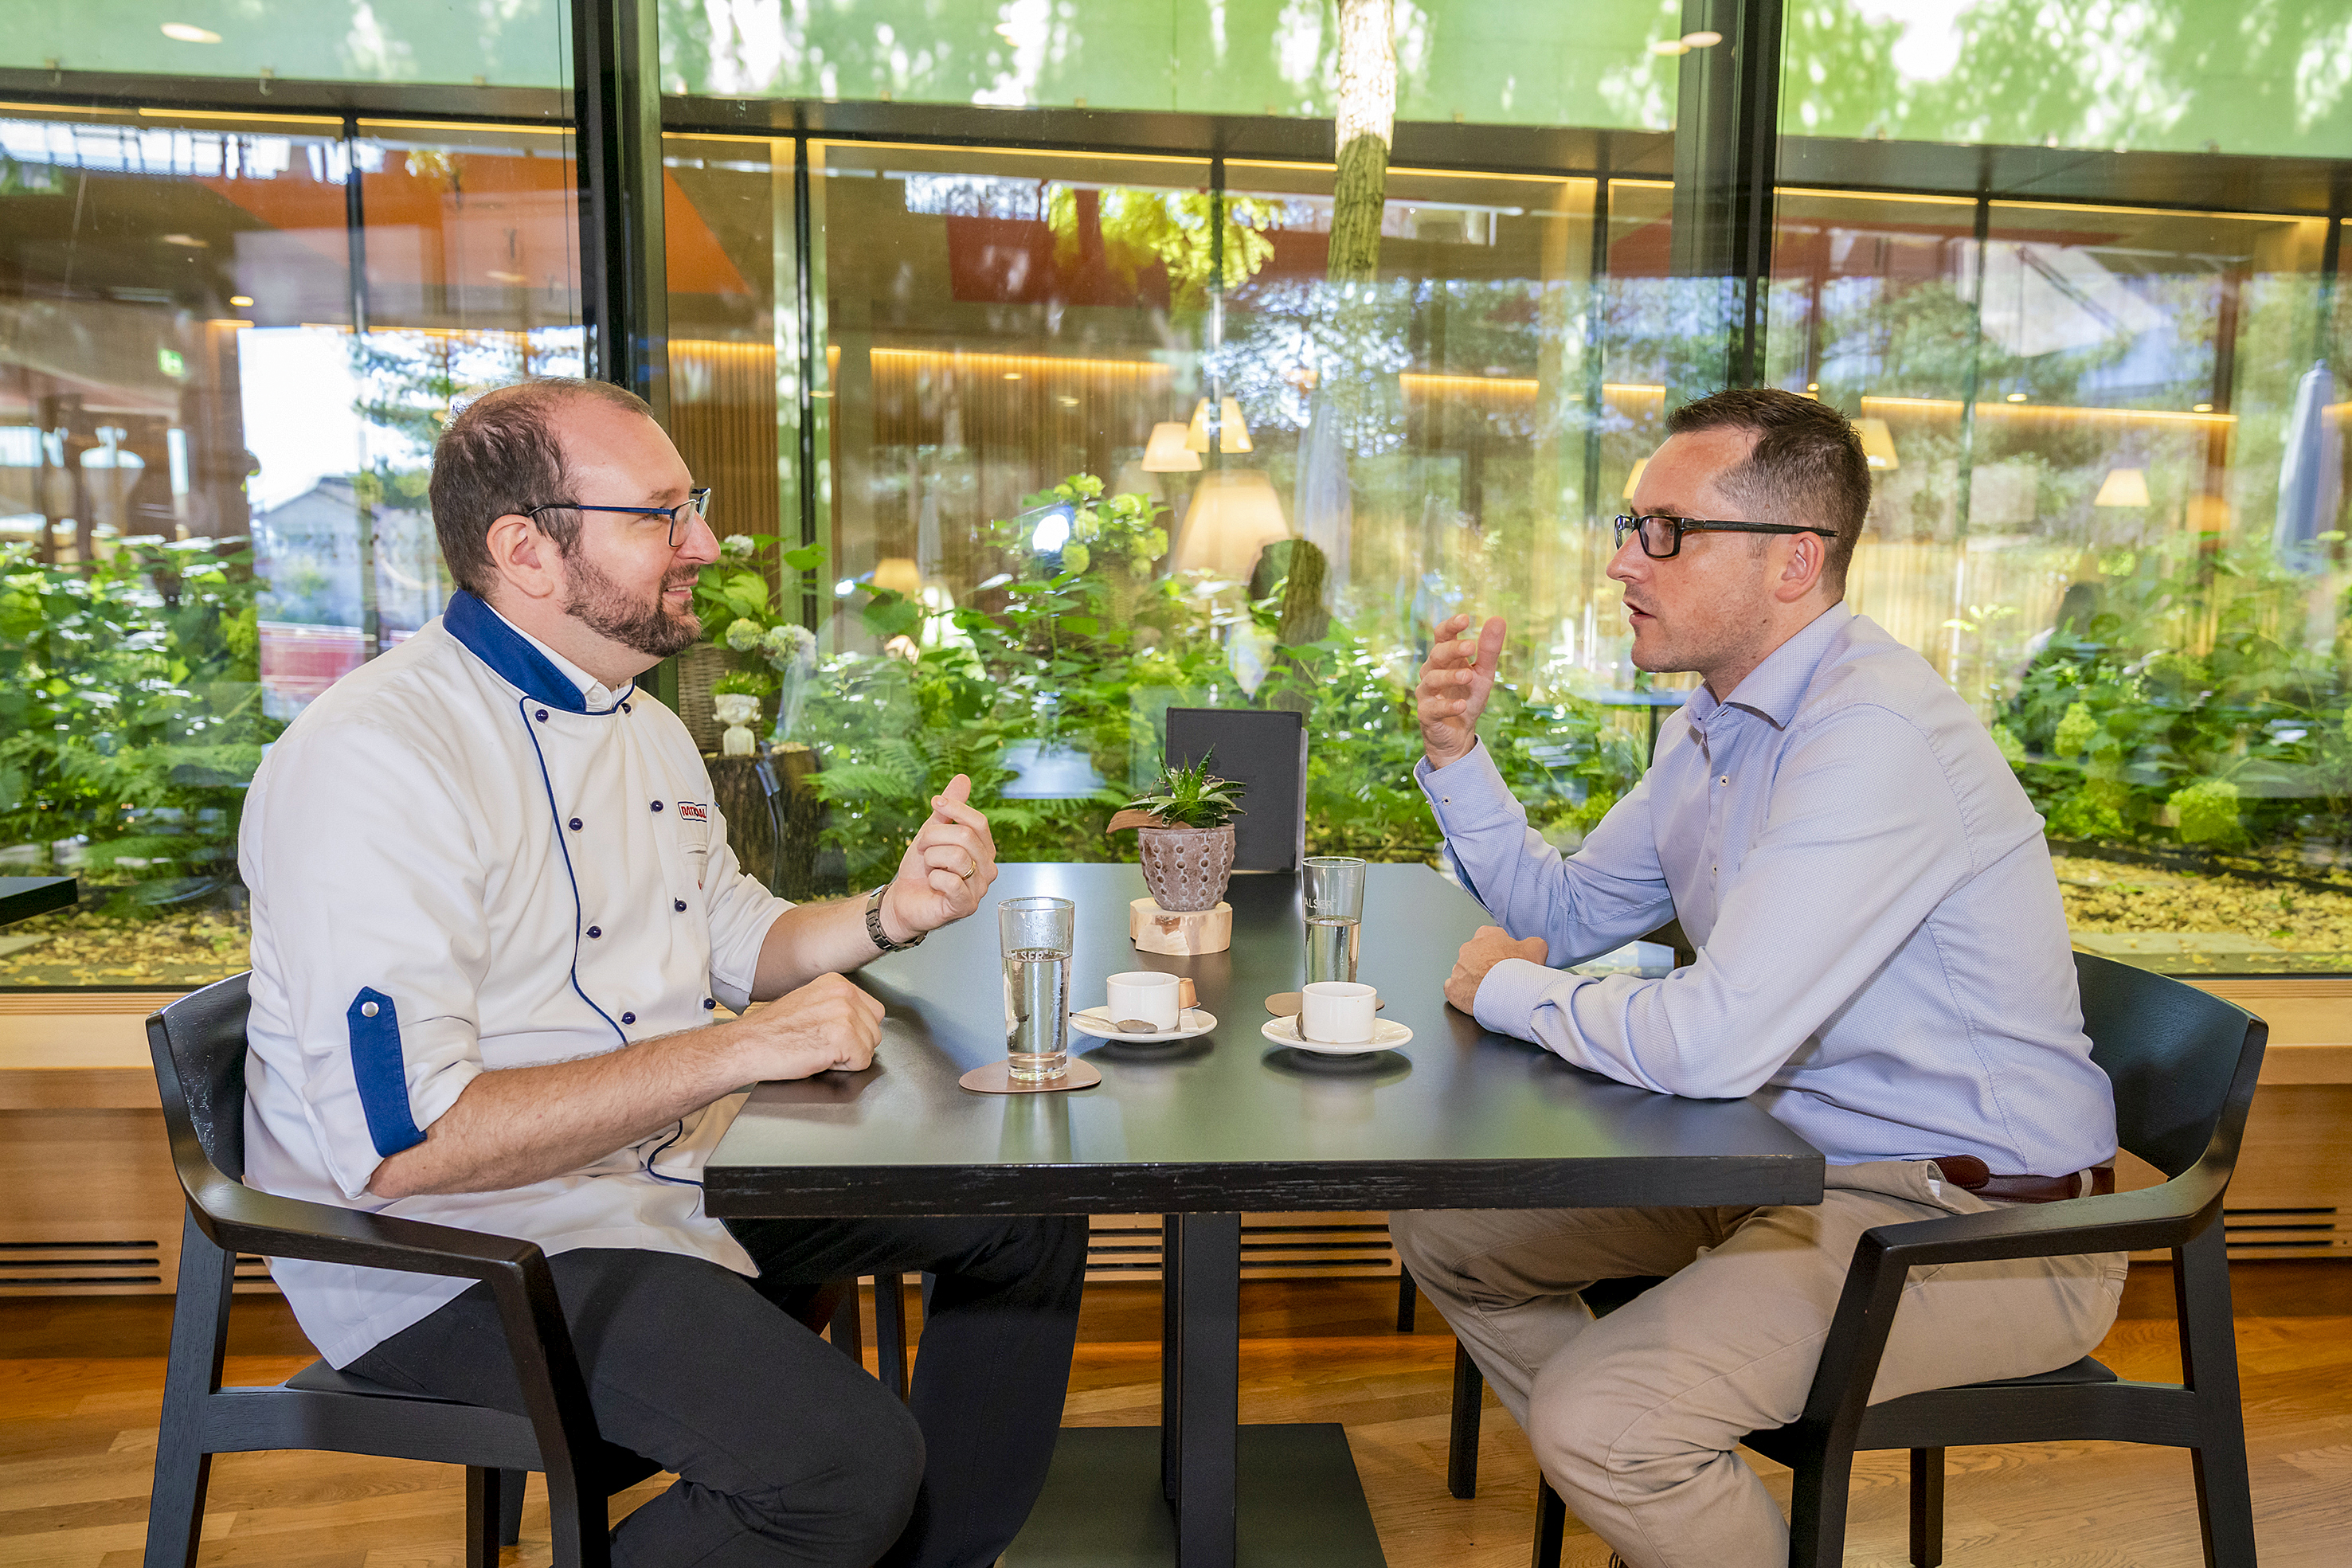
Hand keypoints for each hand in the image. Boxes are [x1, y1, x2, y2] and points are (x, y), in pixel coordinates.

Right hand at [742, 972, 885, 1078]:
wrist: (749, 1045)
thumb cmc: (772, 1031)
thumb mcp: (809, 1002)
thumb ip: (836, 1005)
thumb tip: (858, 1020)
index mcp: (837, 983)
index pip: (872, 1011)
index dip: (854, 1029)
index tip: (829, 1033)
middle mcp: (844, 994)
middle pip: (875, 1029)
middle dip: (855, 1043)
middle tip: (823, 1044)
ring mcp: (845, 1014)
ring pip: (870, 1046)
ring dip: (848, 1056)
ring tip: (820, 1050)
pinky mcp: (843, 1038)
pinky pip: (862, 1062)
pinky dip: (843, 1068)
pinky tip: (821, 1059)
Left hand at [882, 773, 998, 939]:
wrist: (903, 899)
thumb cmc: (921, 869)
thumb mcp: (933, 832)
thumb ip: (949, 809)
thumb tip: (963, 779)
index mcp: (984, 850)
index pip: (979, 822)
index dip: (956, 808)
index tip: (935, 803)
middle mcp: (987, 870)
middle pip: (966, 836)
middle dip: (934, 837)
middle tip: (922, 848)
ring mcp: (979, 890)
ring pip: (957, 857)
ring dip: (932, 858)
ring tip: (928, 868)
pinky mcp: (965, 906)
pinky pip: (952, 882)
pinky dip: (934, 879)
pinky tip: (932, 884)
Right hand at [1416, 614, 1506, 768]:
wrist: (1458, 733)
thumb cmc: (1468, 696)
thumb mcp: (1483, 673)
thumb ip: (1489, 649)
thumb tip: (1498, 618)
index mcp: (1445, 659)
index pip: (1442, 636)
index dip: (1450, 626)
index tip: (1466, 619)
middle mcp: (1432, 672)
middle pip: (1436, 654)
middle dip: (1453, 649)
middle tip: (1471, 646)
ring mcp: (1427, 693)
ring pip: (1432, 680)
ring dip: (1449, 676)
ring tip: (1468, 676)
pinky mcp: (1426, 714)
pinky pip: (1433, 708)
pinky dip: (1447, 706)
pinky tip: (1461, 705)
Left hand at [1444, 925, 1546, 1013]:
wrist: (1508, 993)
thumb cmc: (1520, 970)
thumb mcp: (1536, 948)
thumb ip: (1532, 943)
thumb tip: (1533, 945)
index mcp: (1486, 935)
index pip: (1492, 938)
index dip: (1502, 950)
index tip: (1508, 961)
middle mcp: (1468, 948)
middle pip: (1477, 955)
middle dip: (1486, 965)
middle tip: (1501, 977)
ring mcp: (1458, 968)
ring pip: (1465, 972)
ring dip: (1475, 979)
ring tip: (1491, 990)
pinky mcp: (1452, 987)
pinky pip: (1454, 988)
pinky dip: (1463, 993)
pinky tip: (1475, 997)